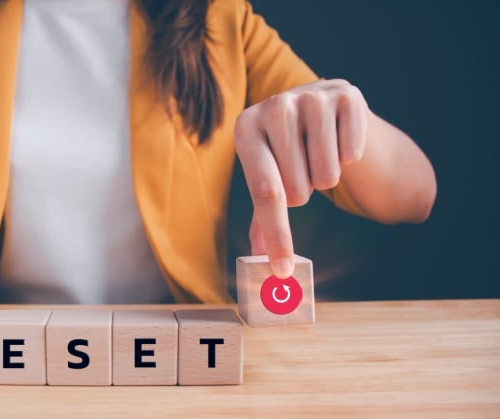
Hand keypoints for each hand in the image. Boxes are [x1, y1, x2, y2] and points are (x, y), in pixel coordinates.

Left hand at [234, 79, 368, 276]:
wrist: (329, 110)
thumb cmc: (291, 153)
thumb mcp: (270, 178)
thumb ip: (263, 220)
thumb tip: (258, 262)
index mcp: (245, 127)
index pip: (264, 192)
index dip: (277, 235)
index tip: (284, 270)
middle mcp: (274, 105)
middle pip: (297, 189)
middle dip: (304, 193)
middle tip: (302, 169)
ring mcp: (311, 96)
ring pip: (327, 177)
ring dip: (326, 177)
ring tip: (319, 154)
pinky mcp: (347, 94)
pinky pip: (351, 154)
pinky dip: (349, 157)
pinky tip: (340, 139)